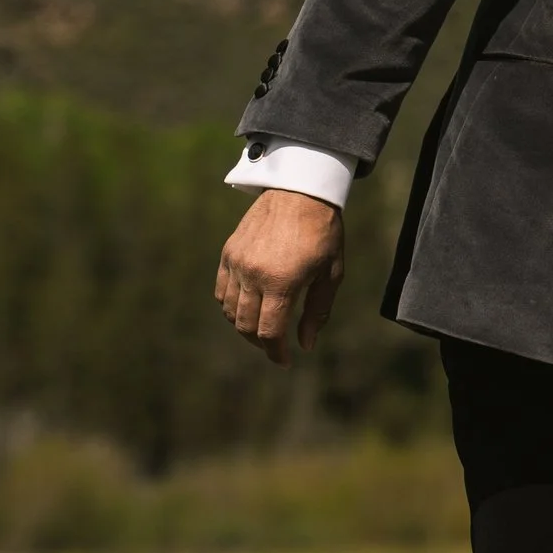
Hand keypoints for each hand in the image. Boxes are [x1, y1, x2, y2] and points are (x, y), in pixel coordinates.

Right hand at [215, 188, 344, 365]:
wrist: (301, 190)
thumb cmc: (324, 232)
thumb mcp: (331, 273)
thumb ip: (317, 311)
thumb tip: (306, 345)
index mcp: (282, 282)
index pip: (269, 332)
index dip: (276, 353)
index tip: (285, 362)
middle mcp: (253, 275)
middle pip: (246, 326)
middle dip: (260, 343)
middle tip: (275, 347)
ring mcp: (237, 263)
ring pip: (230, 311)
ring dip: (245, 326)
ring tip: (263, 329)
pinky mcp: (228, 253)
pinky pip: (221, 291)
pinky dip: (231, 307)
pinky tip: (247, 308)